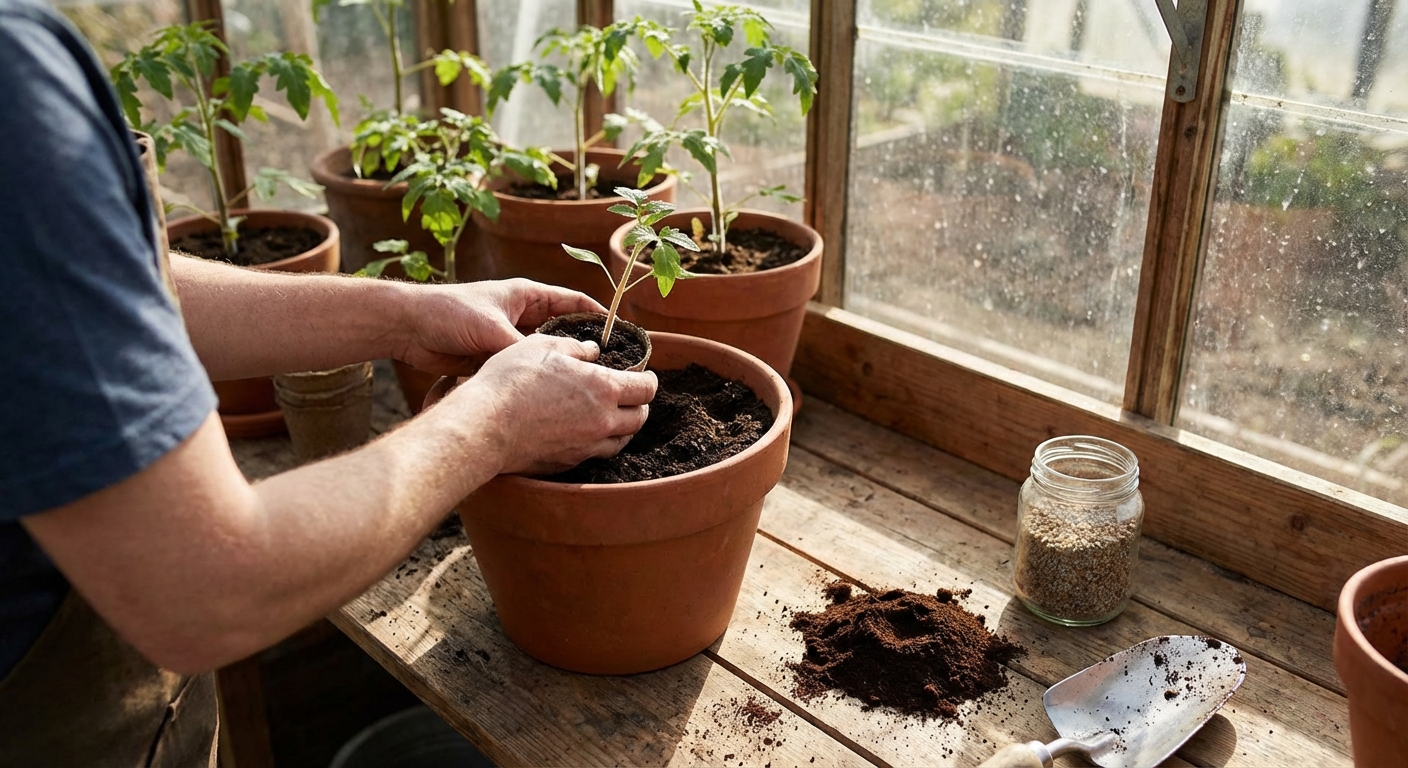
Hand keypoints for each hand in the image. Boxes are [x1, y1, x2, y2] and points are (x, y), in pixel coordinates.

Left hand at [394, 279, 604, 375]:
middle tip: (609, 369)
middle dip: (585, 348)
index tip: (622, 334)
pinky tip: (554, 397)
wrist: (409, 327)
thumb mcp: (493, 330)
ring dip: (562, 367)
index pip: (574, 302)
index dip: (599, 316)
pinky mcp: (496, 357)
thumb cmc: (450, 314)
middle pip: (564, 331)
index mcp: (527, 295)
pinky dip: (538, 380)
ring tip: (587, 387)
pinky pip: (526, 370)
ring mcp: (510, 337)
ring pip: (546, 354)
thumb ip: (524, 350)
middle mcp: (522, 315)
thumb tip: (554, 370)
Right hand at [442, 334, 657, 474]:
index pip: (645, 388)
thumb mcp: (543, 347)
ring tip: (612, 415)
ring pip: (621, 441)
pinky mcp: (568, 463)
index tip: (644, 375)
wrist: (485, 425)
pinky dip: (599, 442)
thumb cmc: (512, 380)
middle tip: (630, 395)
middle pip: (639, 418)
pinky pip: (595, 454)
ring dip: (623, 427)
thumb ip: (575, 348)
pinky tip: (585, 431)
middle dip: (640, 404)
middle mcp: (602, 422)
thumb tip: (592, 351)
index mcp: (603, 389)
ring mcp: (586, 446)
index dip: (649, 380)